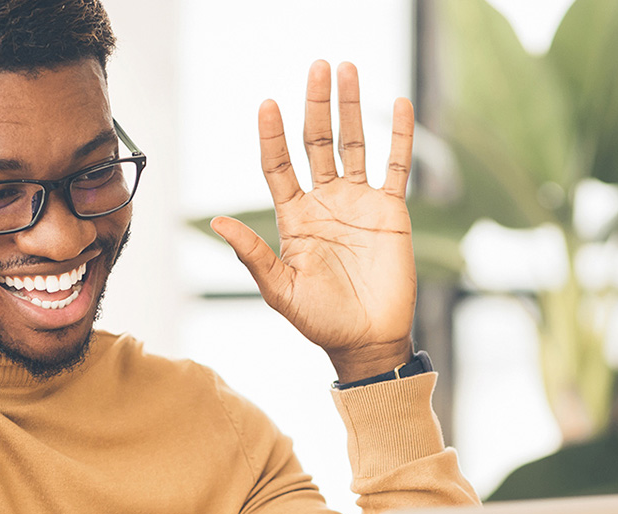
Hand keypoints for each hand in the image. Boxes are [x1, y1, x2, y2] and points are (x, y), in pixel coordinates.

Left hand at [211, 60, 416, 383]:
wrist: (367, 341)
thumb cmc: (320, 321)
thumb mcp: (280, 291)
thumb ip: (253, 255)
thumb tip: (217, 223)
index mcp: (294, 218)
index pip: (279, 166)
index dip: (273, 136)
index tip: (267, 104)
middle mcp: (324, 203)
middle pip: (317, 143)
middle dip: (316, 105)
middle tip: (318, 67)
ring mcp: (358, 203)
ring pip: (354, 145)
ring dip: (352, 108)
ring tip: (347, 70)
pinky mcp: (391, 212)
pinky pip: (397, 167)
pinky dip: (400, 137)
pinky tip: (400, 105)